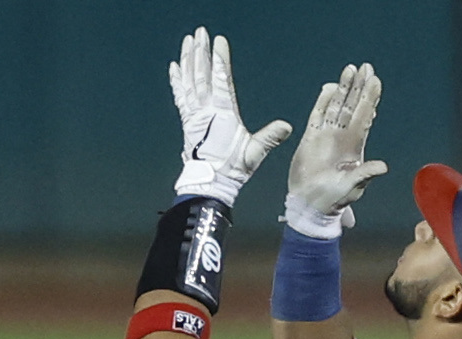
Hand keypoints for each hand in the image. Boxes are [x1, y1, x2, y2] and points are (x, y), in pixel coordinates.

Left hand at [169, 28, 291, 206]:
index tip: (218, 41)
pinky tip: (175, 66)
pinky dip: (177, 79)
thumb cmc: (234, 168)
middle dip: (201, 52)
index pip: (221, 80)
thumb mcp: (255, 152)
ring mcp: (194, 113)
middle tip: (199, 33)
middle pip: (202, 74)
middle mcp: (205, 109)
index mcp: (223, 114)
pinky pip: (180, 94)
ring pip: (189, 80)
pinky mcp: (187, 119)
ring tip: (188, 41)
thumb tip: (286, 126)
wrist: (210, 182)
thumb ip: (269, 137)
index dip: (220, 60)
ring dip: (188, 59)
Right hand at [285, 63, 387, 238]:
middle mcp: (343, 137)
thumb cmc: (334, 198)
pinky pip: (318, 114)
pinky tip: (330, 88)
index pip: (365, 116)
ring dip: (343, 88)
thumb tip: (383, 167)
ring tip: (350, 70)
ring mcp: (327, 136)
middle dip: (359, 86)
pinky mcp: (310, 138)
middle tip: (366, 67)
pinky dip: (323, 101)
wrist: (311, 203)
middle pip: (352, 105)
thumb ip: (365, 174)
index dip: (370, 98)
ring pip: (336, 105)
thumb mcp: (353, 186)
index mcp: (355, 145)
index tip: (376, 81)